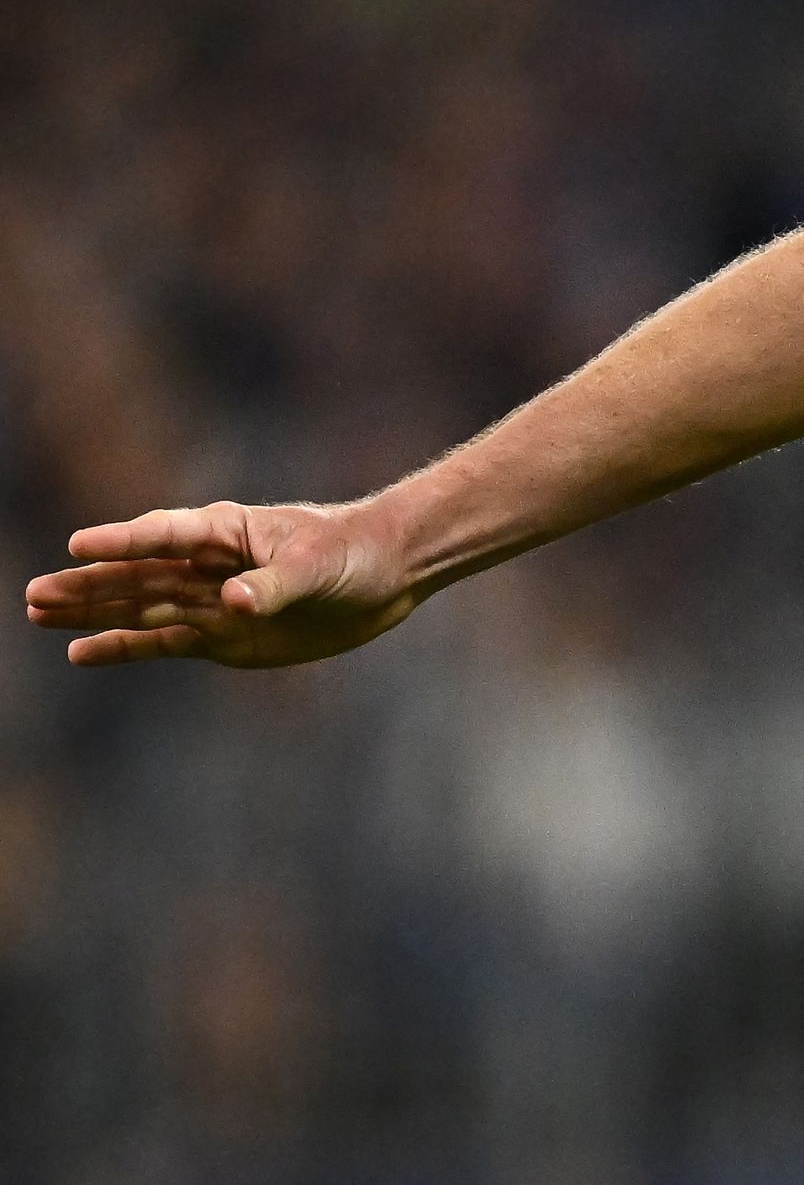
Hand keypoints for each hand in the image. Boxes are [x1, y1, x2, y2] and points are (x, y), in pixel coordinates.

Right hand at [25, 499, 421, 667]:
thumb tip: (232, 603)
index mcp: (227, 531)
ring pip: (139, 607)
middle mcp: (208, 566)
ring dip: (91, 613)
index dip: (123, 541)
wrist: (387, 575)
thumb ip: (274, 585)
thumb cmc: (354, 552)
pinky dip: (123, 647)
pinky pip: (162, 641)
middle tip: (34, 593)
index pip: (164, 535)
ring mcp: (211, 601)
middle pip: (136, 575)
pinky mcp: (222, 636)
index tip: (79, 546)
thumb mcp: (318, 565)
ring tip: (38, 614)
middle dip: (87, 584)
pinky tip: (81, 652)